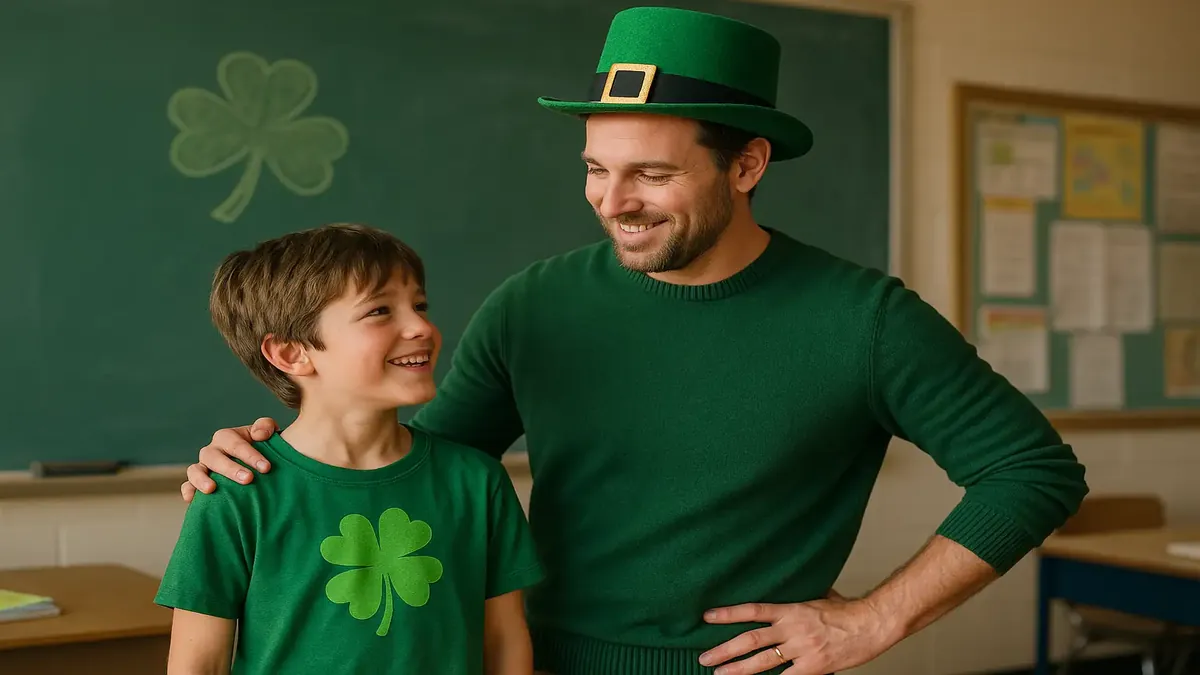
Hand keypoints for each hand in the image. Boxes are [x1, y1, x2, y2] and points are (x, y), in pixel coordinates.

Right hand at [179, 418, 278, 502]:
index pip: (235, 443)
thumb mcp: (269, 435)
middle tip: (248, 479)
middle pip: (214, 456)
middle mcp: (212, 451)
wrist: (258, 470)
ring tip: (211, 489)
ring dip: (201, 479)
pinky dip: (187, 491)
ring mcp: (202, 467)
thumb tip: (259, 434)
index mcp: (227, 437)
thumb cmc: (264, 450)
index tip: (266, 468)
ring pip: (195, 470)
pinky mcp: (197, 484)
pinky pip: (187, 486)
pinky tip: (191, 498)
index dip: (250, 455)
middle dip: (231, 468)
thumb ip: (266, 426)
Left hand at [698, 597, 896, 674]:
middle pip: (750, 640)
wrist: (872, 624)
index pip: (752, 611)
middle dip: (724, 650)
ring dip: (737, 670)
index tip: (708, 617)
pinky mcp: (813, 668)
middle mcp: (792, 629)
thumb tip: (791, 588)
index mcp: (791, 610)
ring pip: (762, 662)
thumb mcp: (818, 597)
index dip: (728, 614)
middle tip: (705, 657)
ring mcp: (801, 650)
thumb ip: (800, 599)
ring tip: (719, 674)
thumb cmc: (848, 612)